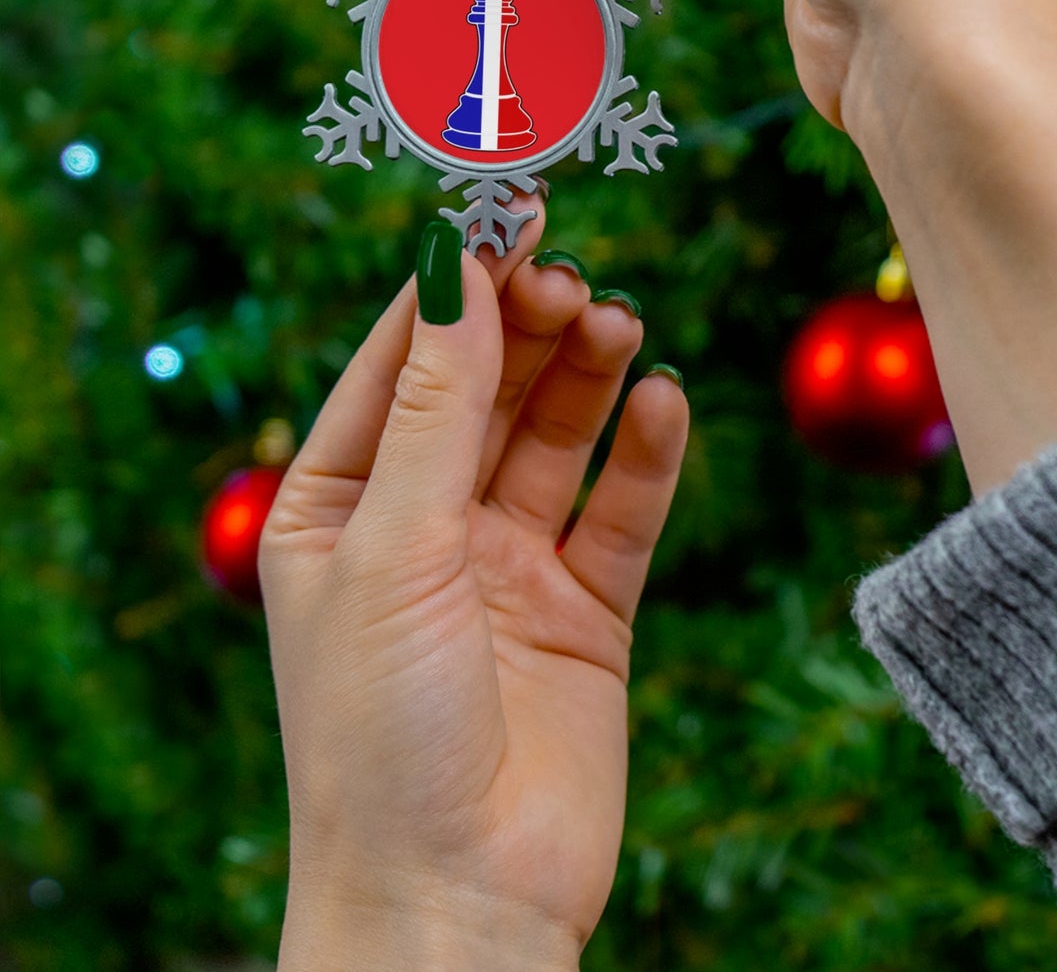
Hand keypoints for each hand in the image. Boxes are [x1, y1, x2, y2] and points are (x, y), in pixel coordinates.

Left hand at [259, 204, 687, 966]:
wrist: (458, 902)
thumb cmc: (380, 732)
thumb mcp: (393, 545)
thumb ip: (437, 405)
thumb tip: (455, 264)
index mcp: (339, 505)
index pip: (400, 362)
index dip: (453, 284)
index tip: (504, 208)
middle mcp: (424, 525)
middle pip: (486, 388)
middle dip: (526, 326)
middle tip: (571, 278)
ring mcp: (508, 566)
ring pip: (557, 436)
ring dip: (588, 376)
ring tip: (618, 325)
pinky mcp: (586, 609)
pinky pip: (622, 510)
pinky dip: (646, 455)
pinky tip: (663, 404)